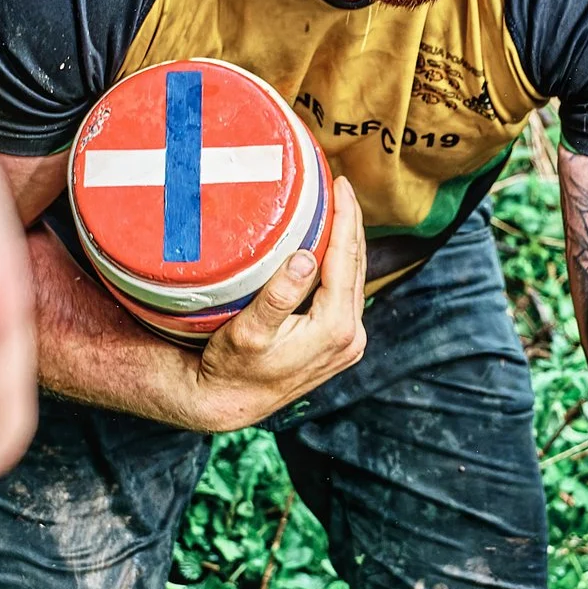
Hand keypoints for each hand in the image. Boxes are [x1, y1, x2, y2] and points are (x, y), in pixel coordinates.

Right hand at [187, 176, 366, 429]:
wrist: (229, 403)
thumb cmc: (232, 367)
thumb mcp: (249, 331)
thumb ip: (278, 296)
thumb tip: (306, 257)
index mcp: (335, 329)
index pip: (346, 260)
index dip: (345, 218)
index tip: (340, 185)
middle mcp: (350, 337)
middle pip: (358, 266)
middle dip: (351, 223)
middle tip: (340, 185)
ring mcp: (348, 343)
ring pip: (355, 279)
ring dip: (348, 242)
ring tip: (339, 207)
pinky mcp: (340, 344)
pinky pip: (347, 293)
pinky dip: (342, 265)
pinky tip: (332, 246)